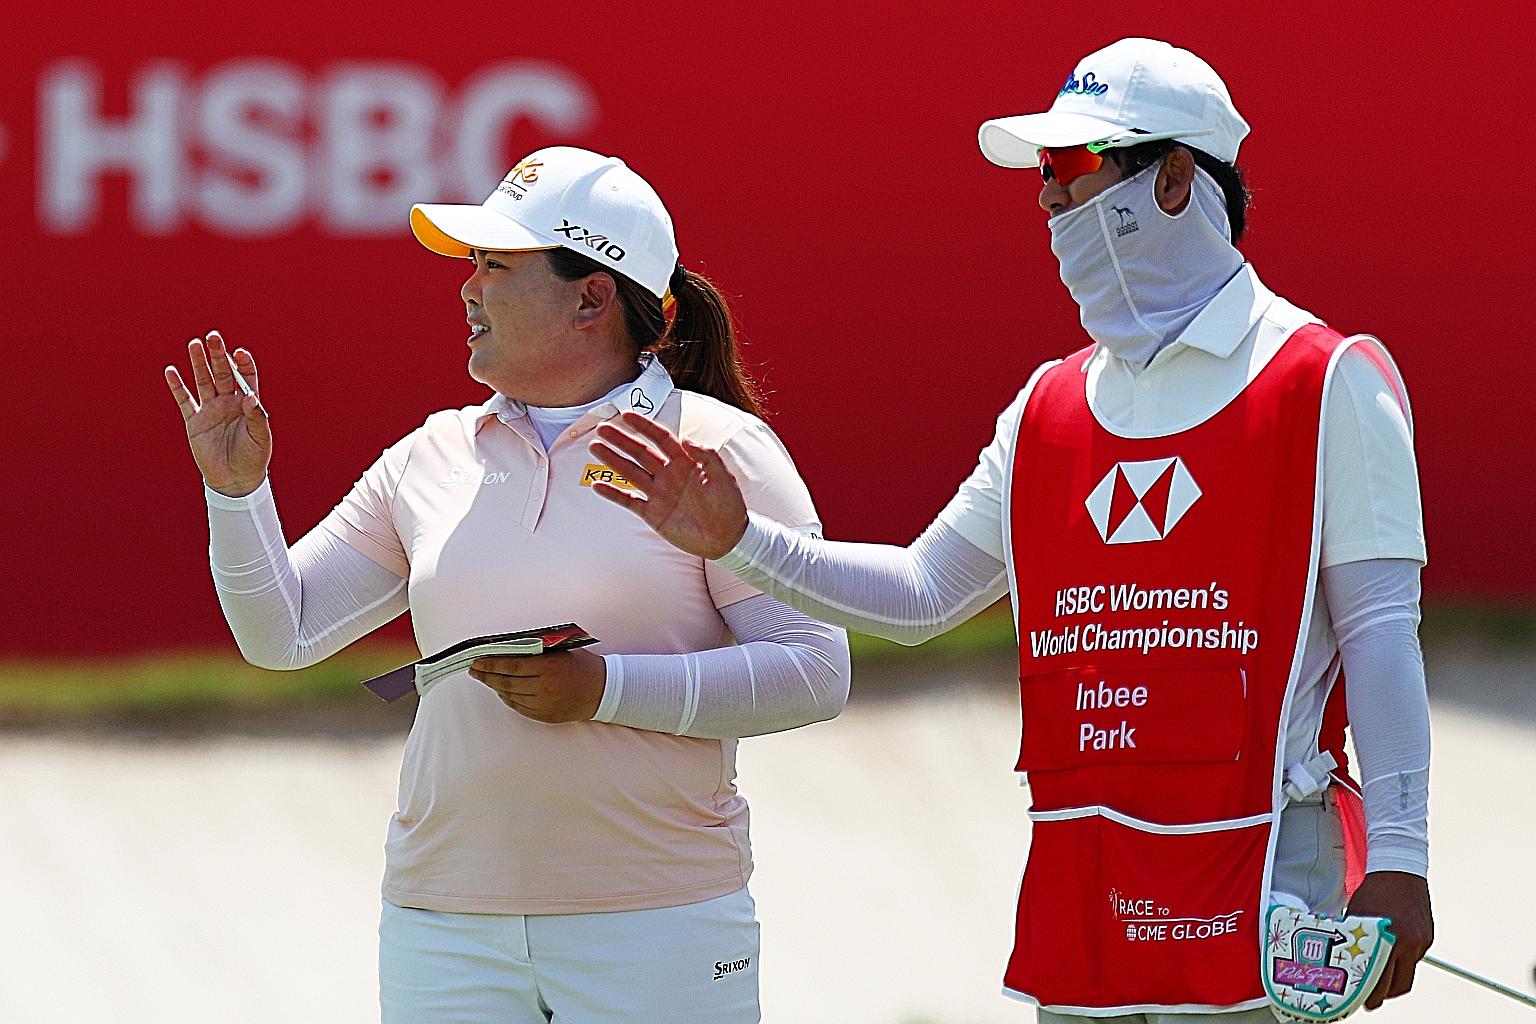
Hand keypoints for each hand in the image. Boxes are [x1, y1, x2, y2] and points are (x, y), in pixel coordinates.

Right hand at [164, 330, 270, 496]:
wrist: (235, 480)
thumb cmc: (253, 458)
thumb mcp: (260, 438)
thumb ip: (257, 417)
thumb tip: (251, 397)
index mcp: (248, 404)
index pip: (245, 377)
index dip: (243, 364)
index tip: (239, 352)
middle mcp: (229, 402)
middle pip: (223, 373)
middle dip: (218, 355)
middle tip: (213, 337)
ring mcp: (211, 410)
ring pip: (203, 381)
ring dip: (199, 363)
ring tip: (194, 344)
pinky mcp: (195, 421)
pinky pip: (184, 400)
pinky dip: (177, 386)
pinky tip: (171, 370)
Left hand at [467, 648, 605, 722]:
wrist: (602, 691)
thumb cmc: (582, 665)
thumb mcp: (562, 651)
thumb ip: (538, 649)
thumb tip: (508, 646)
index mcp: (549, 667)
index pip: (512, 665)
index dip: (491, 664)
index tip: (477, 661)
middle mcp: (545, 687)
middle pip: (507, 682)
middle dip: (487, 675)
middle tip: (474, 670)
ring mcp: (545, 704)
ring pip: (511, 696)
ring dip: (495, 687)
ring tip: (485, 678)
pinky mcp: (545, 716)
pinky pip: (519, 707)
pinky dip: (507, 698)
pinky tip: (502, 691)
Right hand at [588, 411, 747, 558]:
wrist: (727, 539)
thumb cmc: (729, 507)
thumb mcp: (724, 478)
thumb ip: (708, 457)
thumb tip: (687, 440)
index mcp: (685, 463)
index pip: (661, 438)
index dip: (645, 426)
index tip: (627, 414)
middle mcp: (669, 475)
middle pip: (640, 452)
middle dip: (621, 439)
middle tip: (602, 428)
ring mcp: (659, 494)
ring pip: (631, 473)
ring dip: (613, 460)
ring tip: (595, 447)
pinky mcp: (653, 513)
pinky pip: (629, 500)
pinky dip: (613, 493)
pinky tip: (597, 485)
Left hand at [1346, 870, 1433, 1009]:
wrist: (1399, 869)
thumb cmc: (1373, 890)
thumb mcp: (1358, 915)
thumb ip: (1356, 938)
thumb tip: (1344, 959)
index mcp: (1390, 939)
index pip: (1382, 979)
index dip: (1372, 995)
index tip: (1363, 1002)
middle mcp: (1410, 943)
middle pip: (1400, 985)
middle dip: (1384, 995)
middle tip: (1370, 1000)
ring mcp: (1422, 941)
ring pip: (1408, 972)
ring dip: (1394, 979)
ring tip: (1378, 980)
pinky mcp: (1428, 936)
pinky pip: (1414, 958)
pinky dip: (1402, 961)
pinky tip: (1390, 956)